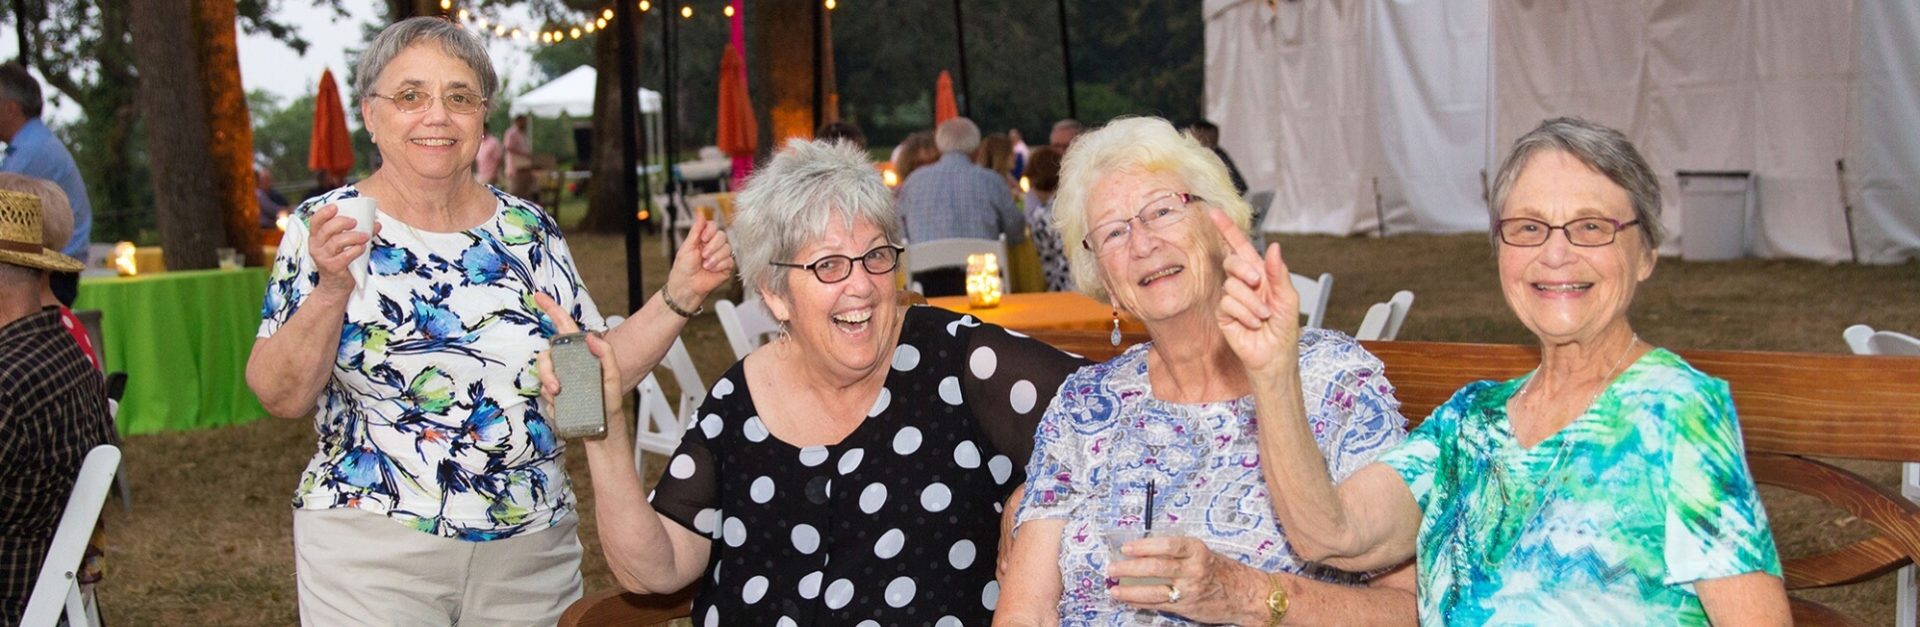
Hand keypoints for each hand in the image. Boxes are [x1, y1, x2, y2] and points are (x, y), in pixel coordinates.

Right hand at [308, 204, 378, 293]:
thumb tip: (376, 223)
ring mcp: (323, 258)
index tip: (336, 207)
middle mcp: (316, 247)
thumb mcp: (344, 246)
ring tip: (365, 236)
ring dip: (353, 237)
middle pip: (326, 229)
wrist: (335, 287)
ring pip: (336, 242)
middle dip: (342, 222)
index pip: (315, 221)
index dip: (324, 212)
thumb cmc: (341, 261)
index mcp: (316, 238)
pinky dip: (356, 250)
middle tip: (355, 222)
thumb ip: (356, 233)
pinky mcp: (333, 268)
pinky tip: (363, 248)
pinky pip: (345, 256)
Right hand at [534, 293, 627, 438]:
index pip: (565, 327)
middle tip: (557, 388)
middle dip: (546, 371)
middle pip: (546, 355)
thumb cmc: (609, 401)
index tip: (539, 296)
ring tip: (561, 399)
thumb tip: (592, 337)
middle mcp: (568, 363)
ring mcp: (560, 377)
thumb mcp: (614, 376)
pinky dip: (551, 401)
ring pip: (542, 374)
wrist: (601, 427)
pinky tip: (564, 407)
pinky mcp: (554, 393)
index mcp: (581, 353)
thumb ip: (606, 355)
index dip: (552, 310)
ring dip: (548, 386)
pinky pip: (544, 392)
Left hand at [664, 211, 736, 308]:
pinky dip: (719, 265)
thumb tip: (700, 213)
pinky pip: (730, 260)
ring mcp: (721, 256)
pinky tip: (712, 270)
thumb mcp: (688, 246)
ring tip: (705, 266)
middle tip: (703, 256)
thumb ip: (696, 229)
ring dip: (715, 258)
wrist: (687, 286)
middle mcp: (714, 246)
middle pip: (722, 235)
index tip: (702, 239)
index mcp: (703, 239)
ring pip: (727, 248)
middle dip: (712, 246)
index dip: (710, 231)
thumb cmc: (683, 268)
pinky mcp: (727, 267)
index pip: (713, 226)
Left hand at [1109, 536, 1265, 624]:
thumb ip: (1177, 553)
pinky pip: (1158, 605)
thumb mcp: (1202, 553)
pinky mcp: (1186, 608)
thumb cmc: (1222, 571)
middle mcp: (1193, 570)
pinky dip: (1140, 603)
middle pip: (1156, 568)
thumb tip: (1143, 551)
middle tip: (1113, 567)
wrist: (1246, 595)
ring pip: (1154, 591)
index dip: (1144, 546)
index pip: (1167, 545)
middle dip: (1130, 568)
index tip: (1127, 547)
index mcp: (1197, 551)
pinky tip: (1127, 599)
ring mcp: (1189, 591)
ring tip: (1114, 588)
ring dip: (1130, 590)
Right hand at [1208, 208, 1299, 376]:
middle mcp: (1243, 283)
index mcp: (1260, 274)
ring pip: (1232, 286)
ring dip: (1252, 302)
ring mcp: (1232, 298)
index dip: (1227, 230)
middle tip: (1258, 284)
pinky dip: (1245, 314)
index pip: (1240, 247)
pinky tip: (1253, 324)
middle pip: (1232, 262)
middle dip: (1245, 271)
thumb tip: (1274, 247)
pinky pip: (1228, 303)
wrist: (1275, 357)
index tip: (1214, 213)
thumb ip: (1278, 272)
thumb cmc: (1284, 329)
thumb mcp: (1289, 298)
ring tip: (1263, 316)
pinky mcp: (1223, 314)